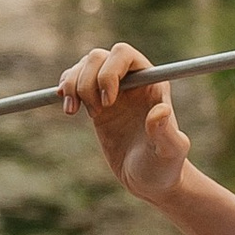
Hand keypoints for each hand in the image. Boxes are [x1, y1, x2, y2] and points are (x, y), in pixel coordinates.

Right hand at [58, 42, 191, 203]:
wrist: (149, 180)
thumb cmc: (165, 165)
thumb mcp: (169, 152)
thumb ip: (165, 131)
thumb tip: (162, 110)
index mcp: (152, 82)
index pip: (124, 55)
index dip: (110, 72)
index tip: (107, 103)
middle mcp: (131, 81)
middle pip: (98, 57)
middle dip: (87, 80)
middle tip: (93, 113)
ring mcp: (112, 90)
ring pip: (84, 66)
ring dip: (72, 84)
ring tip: (72, 111)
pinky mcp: (96, 103)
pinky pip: (75, 82)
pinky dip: (65, 89)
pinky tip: (67, 106)